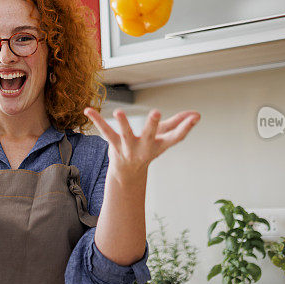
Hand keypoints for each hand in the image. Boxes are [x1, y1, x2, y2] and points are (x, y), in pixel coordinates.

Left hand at [84, 107, 199, 180]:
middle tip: (157, 113)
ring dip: (123, 123)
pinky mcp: (113, 145)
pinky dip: (96, 120)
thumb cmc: (149, 149)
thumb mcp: (164, 138)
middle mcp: (144, 146)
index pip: (176, 137)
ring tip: (119, 111)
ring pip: (125, 134)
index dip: (186, 127)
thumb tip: (197, 114)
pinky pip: (105, 131)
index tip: (195, 116)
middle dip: (153, 124)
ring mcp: (128, 147)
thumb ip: (179, 124)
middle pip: (150, 134)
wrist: (128, 173)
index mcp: (159, 144)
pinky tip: (87, 110)